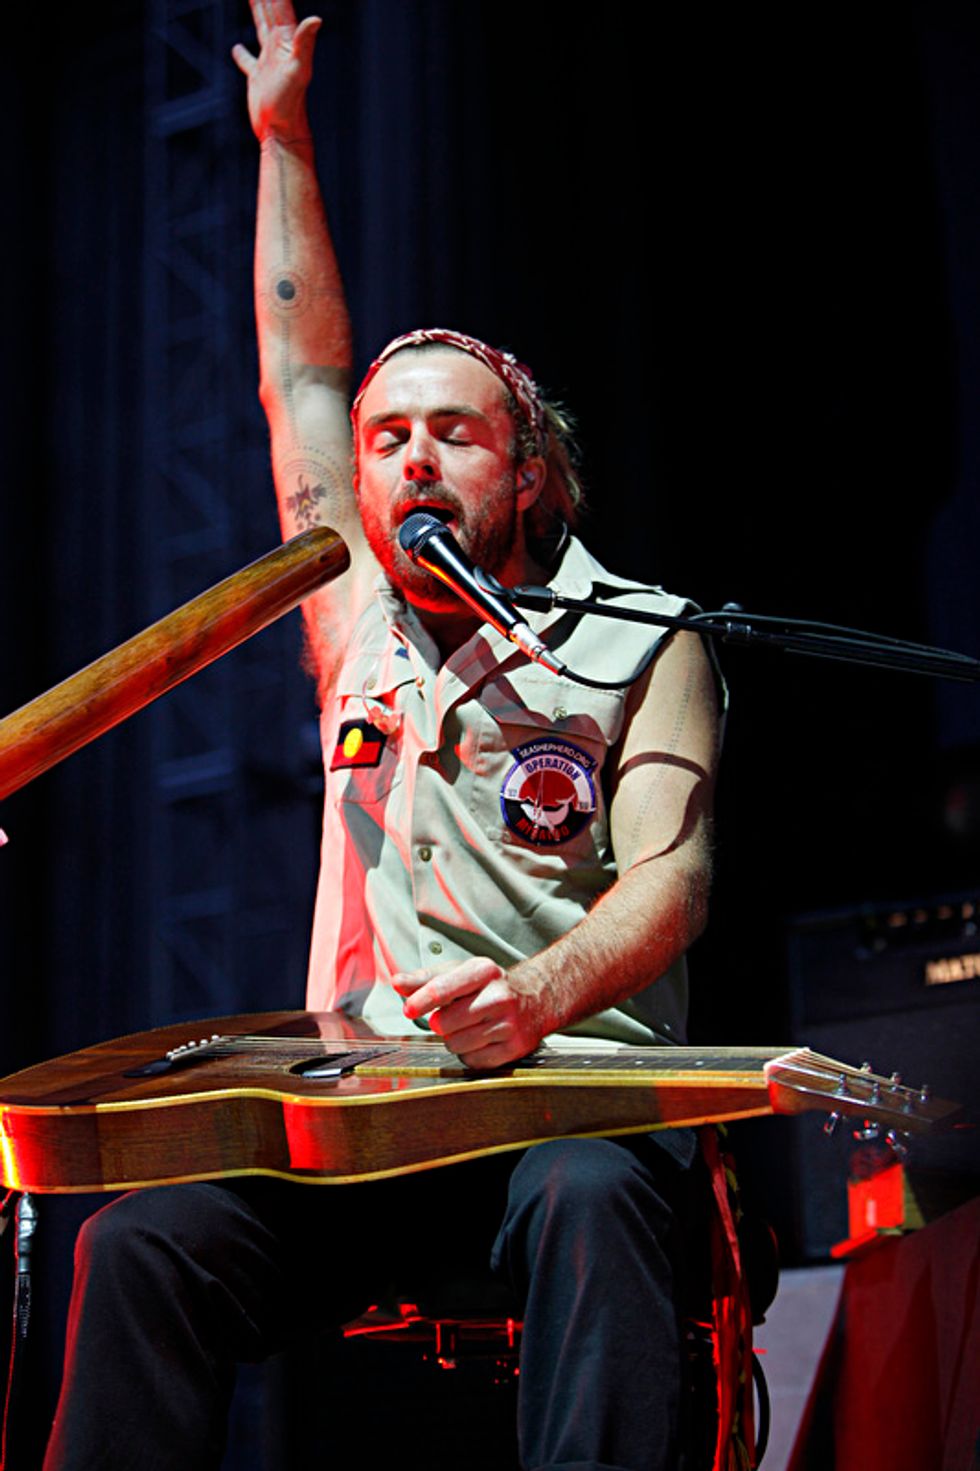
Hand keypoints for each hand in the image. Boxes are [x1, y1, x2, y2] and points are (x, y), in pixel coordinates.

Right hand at [232, 0, 321, 141]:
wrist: (281, 132)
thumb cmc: (290, 104)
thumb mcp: (298, 70)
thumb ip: (304, 43)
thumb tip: (316, 19)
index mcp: (286, 42)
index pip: (279, 6)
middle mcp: (279, 48)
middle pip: (270, 11)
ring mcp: (268, 62)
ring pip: (260, 28)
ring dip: (256, 11)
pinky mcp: (258, 78)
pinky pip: (248, 60)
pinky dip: (242, 53)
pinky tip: (236, 48)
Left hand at [392, 956, 549, 1069]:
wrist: (536, 998)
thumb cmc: (489, 986)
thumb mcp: (460, 973)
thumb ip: (426, 978)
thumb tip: (397, 982)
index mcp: (484, 971)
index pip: (446, 987)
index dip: (423, 1000)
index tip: (409, 1009)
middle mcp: (499, 996)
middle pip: (446, 1022)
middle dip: (441, 1023)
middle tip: (451, 1017)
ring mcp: (509, 1023)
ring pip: (457, 1044)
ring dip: (454, 1040)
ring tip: (469, 1027)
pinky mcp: (514, 1047)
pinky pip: (473, 1061)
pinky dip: (470, 1054)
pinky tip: (482, 1039)